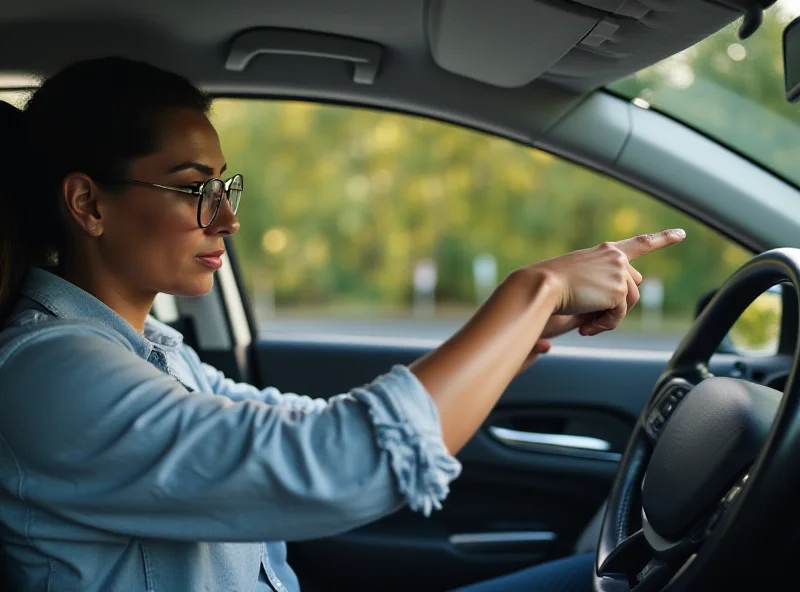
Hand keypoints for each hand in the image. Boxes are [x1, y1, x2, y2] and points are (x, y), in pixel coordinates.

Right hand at [530, 229, 685, 335]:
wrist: (543, 285)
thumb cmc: (552, 285)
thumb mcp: (581, 278)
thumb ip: (604, 284)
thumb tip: (620, 304)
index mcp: (606, 251)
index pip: (640, 243)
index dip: (663, 239)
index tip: (681, 234)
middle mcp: (616, 258)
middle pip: (634, 287)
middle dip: (618, 304)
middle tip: (591, 319)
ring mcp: (620, 272)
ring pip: (629, 303)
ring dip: (609, 318)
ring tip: (586, 324)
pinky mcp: (619, 290)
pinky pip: (619, 316)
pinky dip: (604, 325)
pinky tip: (585, 328)